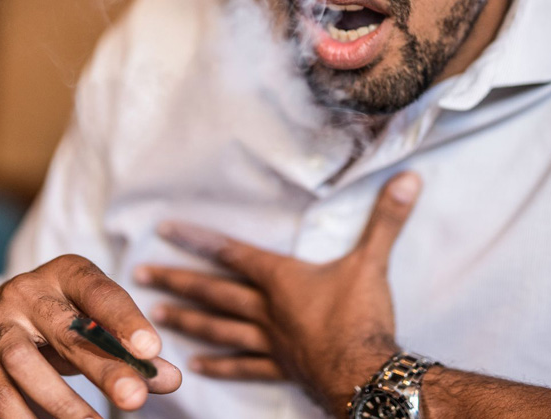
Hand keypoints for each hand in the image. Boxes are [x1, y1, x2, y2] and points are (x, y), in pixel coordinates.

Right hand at [0, 254, 181, 417]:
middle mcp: (26, 290)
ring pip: (24, 361)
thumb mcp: (91, 329)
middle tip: (134, 398)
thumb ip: (129, 352)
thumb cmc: (53, 325)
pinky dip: (22, 416)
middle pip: (66, 329)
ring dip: (62, 400)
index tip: (151, 350)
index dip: (125, 319)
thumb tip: (170, 378)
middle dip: (102, 367)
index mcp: (65, 275)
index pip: (98, 291)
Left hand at [135, 172, 421, 415]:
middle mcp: (266, 309)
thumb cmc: (362, 316)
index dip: (199, 239)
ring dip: (187, 320)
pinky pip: (243, 366)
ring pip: (219, 328)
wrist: (367, 372)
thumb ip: (386, 219)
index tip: (164, 231)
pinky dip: (219, 365)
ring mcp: (269, 342)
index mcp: (281, 279)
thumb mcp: (372, 261)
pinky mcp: (280, 368)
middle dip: (177, 280)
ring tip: (155, 315)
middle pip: (213, 291)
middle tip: (140, 275)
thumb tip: (409, 178)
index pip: (232, 252)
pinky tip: (196, 365)